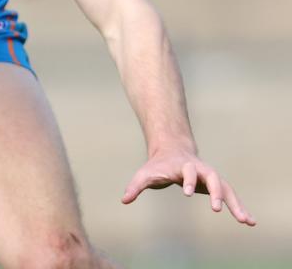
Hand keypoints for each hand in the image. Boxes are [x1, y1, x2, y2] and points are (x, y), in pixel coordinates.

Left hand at [121, 148, 255, 225]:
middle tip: (215, 208)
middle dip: (215, 191)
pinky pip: (231, 196)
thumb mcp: (145, 174)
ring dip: (236, 204)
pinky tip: (249, 221)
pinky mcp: (216, 186)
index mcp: (184, 166)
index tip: (186, 192)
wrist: (171, 151)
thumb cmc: (157, 166)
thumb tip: (124, 200)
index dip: (188, 180)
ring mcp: (211, 177)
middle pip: (213, 177)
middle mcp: (201, 170)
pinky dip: (240, 207)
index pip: (189, 171)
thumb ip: (136, 186)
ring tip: (246, 221)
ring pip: (226, 188)